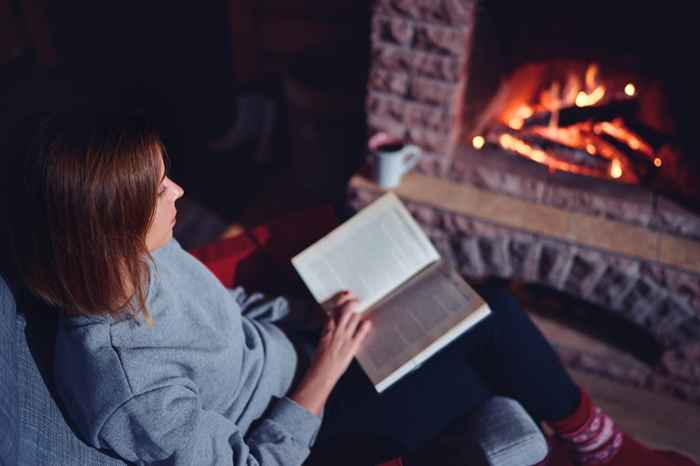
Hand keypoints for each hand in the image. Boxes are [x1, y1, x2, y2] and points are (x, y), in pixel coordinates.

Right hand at [289, 291, 370, 415]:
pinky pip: (360, 333)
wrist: (322, 372)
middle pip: (345, 310)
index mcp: (327, 329)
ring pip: (354, 318)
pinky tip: (368, 323)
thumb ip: (327, 331)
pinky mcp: (352, 346)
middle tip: (356, 300)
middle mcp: (336, 330)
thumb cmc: (319, 359)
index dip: (340, 301)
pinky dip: (365, 326)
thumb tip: (332, 325)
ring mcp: (345, 337)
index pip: (334, 309)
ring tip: (360, 314)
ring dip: (358, 315)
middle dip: (352, 302)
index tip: (345, 295)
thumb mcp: (321, 341)